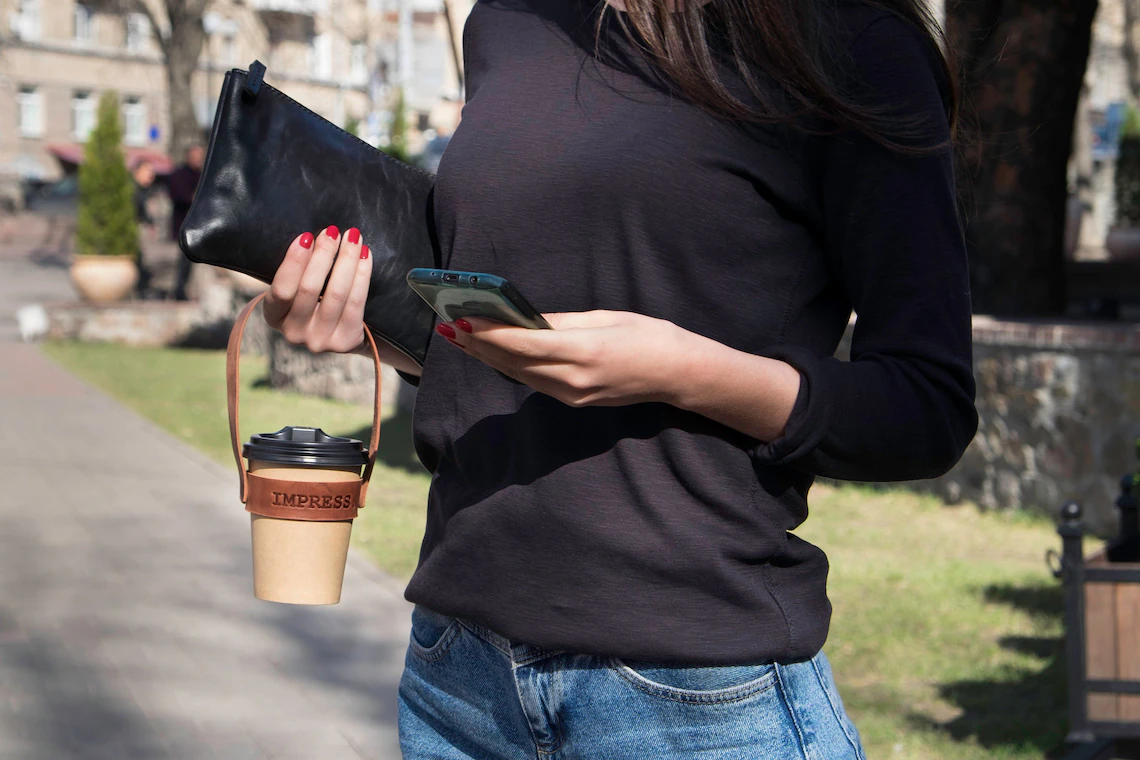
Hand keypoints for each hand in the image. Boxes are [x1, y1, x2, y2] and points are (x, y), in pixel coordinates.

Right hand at [263, 226, 371, 353]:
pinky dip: (362, 274)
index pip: (281, 290)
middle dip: (323, 255)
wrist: (337, 333)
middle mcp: (294, 333)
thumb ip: (298, 271)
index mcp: (274, 317)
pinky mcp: (346, 341)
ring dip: (346, 260)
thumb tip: (314, 237)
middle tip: (333, 232)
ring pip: (337, 293)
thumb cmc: (312, 302)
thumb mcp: (295, 290)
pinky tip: (365, 255)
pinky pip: (356, 302)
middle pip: (310, 289)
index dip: (294, 262)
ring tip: (353, 237)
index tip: (306, 236)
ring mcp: (320, 340)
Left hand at [437, 311, 689, 406]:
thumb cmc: (647, 336)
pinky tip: (492, 352)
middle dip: (478, 345)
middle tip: (447, 325)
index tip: (461, 318)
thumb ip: (561, 322)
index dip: (488, 333)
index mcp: (584, 352)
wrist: (677, 375)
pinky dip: (509, 366)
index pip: (523, 345)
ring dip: (487, 357)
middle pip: (513, 363)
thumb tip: (524, 320)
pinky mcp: (574, 401)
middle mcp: (573, 379)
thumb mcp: (606, 318)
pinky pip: (533, 382)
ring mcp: (572, 395)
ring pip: (518, 375)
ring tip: (460, 337)